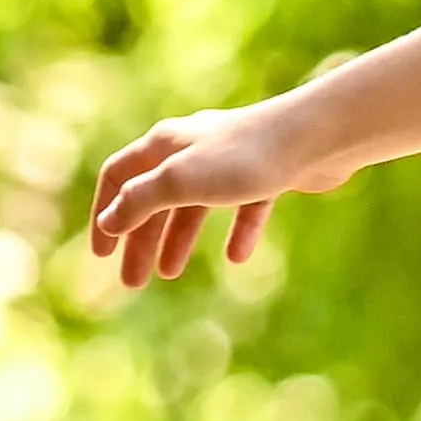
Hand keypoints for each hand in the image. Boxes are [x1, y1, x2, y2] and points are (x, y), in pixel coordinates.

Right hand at [89, 96, 343, 290]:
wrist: (318, 137)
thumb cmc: (246, 156)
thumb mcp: (181, 181)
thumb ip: (141, 201)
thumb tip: (109, 222)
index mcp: (165, 144)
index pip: (118, 176)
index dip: (105, 213)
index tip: (101, 255)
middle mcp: (193, 147)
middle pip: (155, 197)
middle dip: (141, 240)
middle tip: (133, 283)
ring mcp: (231, 161)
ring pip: (195, 205)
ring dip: (178, 240)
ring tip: (170, 275)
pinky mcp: (268, 174)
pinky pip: (246, 207)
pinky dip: (237, 232)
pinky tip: (237, 257)